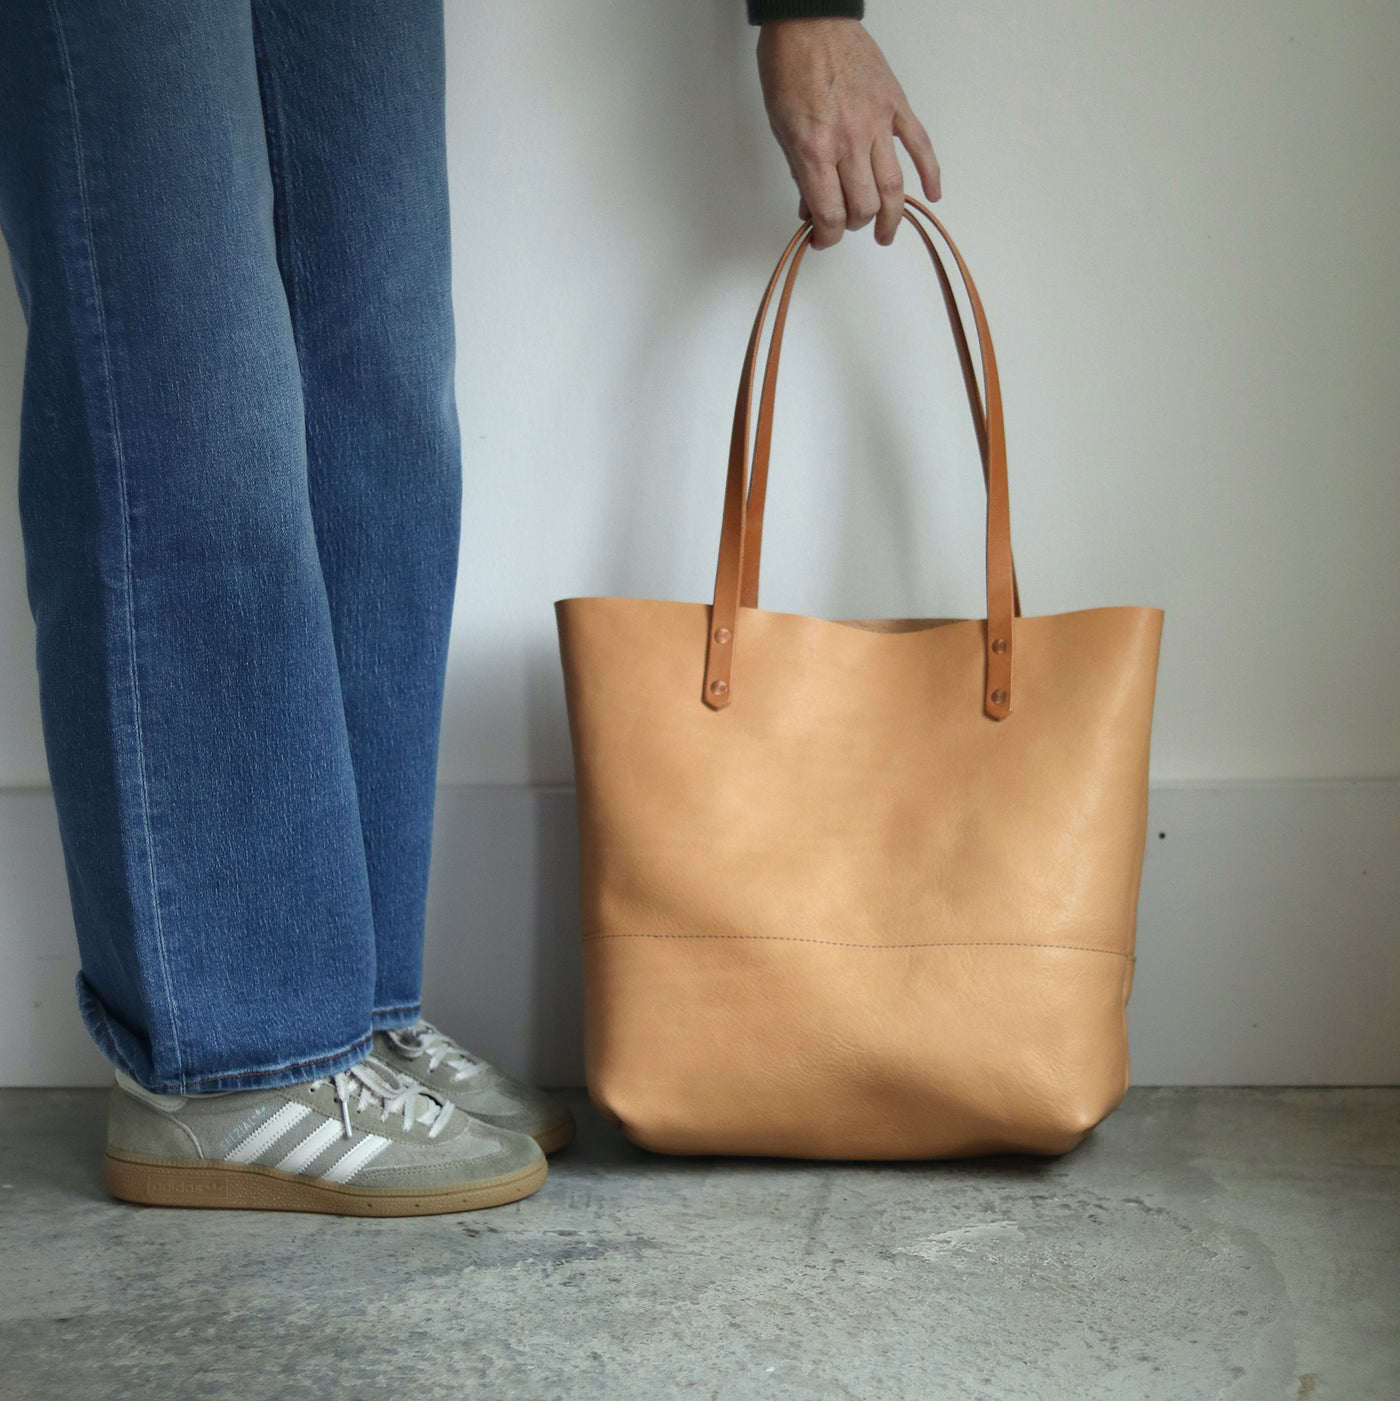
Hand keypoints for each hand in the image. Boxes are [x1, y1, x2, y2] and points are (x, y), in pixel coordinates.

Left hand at [756, 18, 939, 248]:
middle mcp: (849, 142)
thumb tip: (810, 205)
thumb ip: (800, 172)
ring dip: (891, 217)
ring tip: (886, 233)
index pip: (830, 215)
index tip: (822, 240)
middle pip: (864, 207)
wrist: (809, 19)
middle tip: (846, 223)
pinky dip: (930, 174)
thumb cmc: (788, 68)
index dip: (826, 238)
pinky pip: (920, 145)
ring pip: (893, 187)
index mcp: (814, 151)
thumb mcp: (782, 129)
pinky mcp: (895, 104)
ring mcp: (877, 123)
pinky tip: (932, 195)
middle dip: (853, 224)